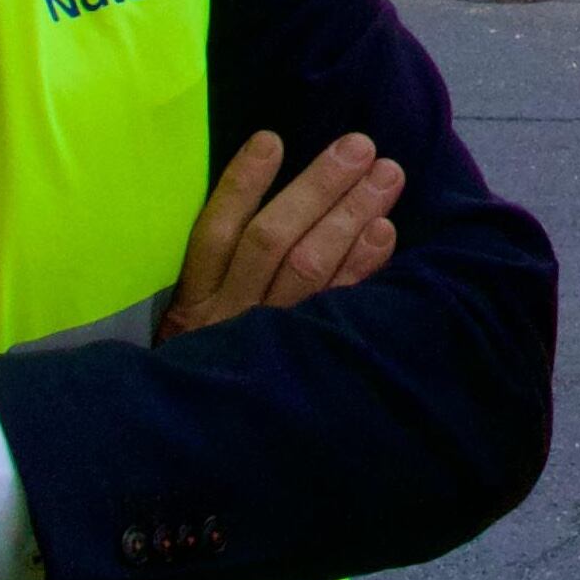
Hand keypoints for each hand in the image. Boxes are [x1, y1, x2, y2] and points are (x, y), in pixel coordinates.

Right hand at [162, 129, 403, 338]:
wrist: (213, 439)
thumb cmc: (212, 355)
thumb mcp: (196, 316)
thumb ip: (220, 263)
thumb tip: (267, 178)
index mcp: (193, 302)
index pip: (214, 233)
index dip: (241, 185)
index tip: (271, 139)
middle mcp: (228, 318)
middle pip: (271, 241)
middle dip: (318, 187)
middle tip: (359, 146)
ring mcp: (270, 340)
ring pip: (309, 267)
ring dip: (351, 215)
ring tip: (387, 174)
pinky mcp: (310, 360)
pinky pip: (339, 306)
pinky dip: (362, 266)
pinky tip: (384, 230)